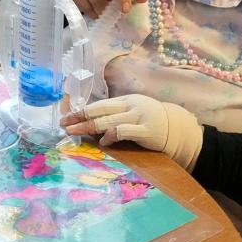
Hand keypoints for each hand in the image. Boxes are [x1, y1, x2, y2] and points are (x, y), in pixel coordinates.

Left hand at [61, 94, 202, 170]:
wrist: (178, 128)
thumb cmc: (151, 122)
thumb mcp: (133, 112)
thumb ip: (116, 115)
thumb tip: (89, 122)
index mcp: (125, 100)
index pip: (98, 103)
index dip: (80, 109)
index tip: (65, 115)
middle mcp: (130, 105)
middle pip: (98, 110)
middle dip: (78, 116)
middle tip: (63, 123)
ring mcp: (138, 117)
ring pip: (107, 120)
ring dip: (87, 127)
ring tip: (73, 132)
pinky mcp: (145, 130)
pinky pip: (122, 131)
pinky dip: (110, 136)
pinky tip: (103, 142)